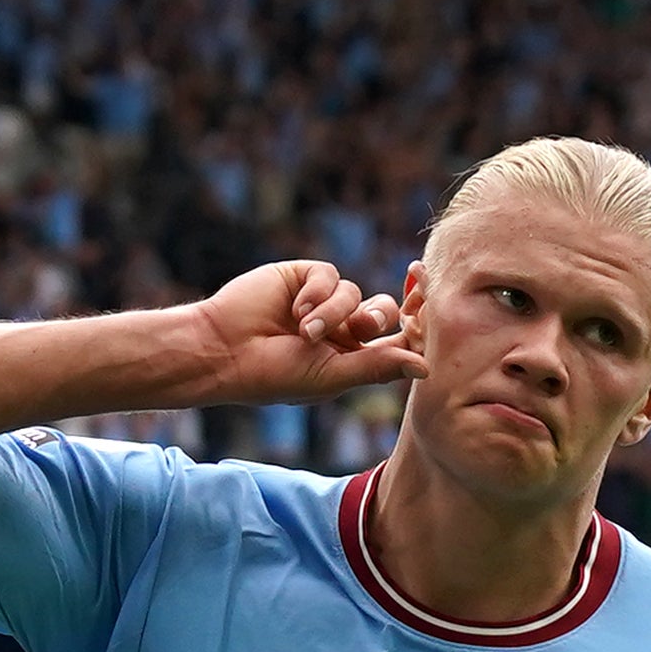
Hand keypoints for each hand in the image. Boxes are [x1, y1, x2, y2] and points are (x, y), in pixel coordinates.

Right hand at [186, 260, 424, 405]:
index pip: (395, 341)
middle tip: (367, 323)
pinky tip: (295, 311)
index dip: (412, 331)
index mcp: (352, 359)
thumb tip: (426, 369)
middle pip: (385, 311)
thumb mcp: (332, 376)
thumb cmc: (275, 375)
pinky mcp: (305, 278)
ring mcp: (323, 302)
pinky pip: (330, 276)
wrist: (224, 350)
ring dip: (333, 313)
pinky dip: (317, 294)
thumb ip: (378, 367)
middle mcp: (341, 330)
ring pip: (355, 294)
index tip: (420, 324)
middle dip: (380, 316)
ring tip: (304, 333)